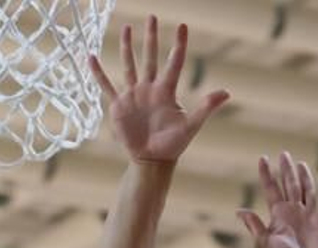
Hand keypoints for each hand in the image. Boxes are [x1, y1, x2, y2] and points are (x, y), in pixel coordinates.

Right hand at [90, 18, 229, 165]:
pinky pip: (107, 85)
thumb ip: (206, 108)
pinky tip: (90, 57)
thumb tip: (226, 92)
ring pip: (130, 65)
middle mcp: (149, 88)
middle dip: (151, 37)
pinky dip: (98, 72)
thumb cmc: (173, 146)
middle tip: (152, 16)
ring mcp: (133, 95)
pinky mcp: (119, 106)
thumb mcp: (190, 126)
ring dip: (128, 47)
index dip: (179, 44)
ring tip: (127, 28)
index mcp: (166, 91)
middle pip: (151, 56)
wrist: (151, 161)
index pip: (174, 62)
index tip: (182, 26)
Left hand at [238, 152, 317, 247]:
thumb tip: (239, 210)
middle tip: (283, 153)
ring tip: (299, 163)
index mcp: (279, 216)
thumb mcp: (264, 243)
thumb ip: (254, 226)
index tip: (262, 159)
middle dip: (286, 170)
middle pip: (290, 185)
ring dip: (303, 176)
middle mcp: (294, 213)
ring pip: (307, 190)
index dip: (267, 175)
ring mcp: (310, 217)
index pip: (272, 190)